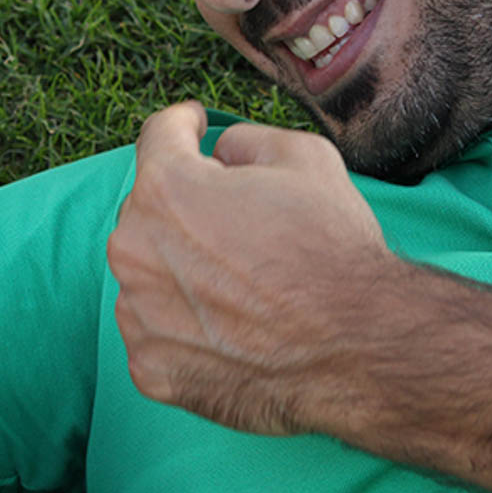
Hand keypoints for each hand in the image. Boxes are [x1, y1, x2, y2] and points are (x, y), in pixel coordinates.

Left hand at [106, 101, 403, 434]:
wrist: (357, 350)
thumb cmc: (332, 251)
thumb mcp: (305, 158)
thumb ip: (245, 139)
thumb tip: (220, 153)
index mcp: (165, 189)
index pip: (158, 137)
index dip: (183, 124)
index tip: (195, 127)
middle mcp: (134, 249)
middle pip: (150, 211)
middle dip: (187, 207)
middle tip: (240, 225)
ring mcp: (137, 315)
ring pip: (148, 274)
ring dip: (180, 269)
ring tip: (240, 285)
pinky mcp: (150, 368)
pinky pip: (157, 332)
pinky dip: (183, 326)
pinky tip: (231, 328)